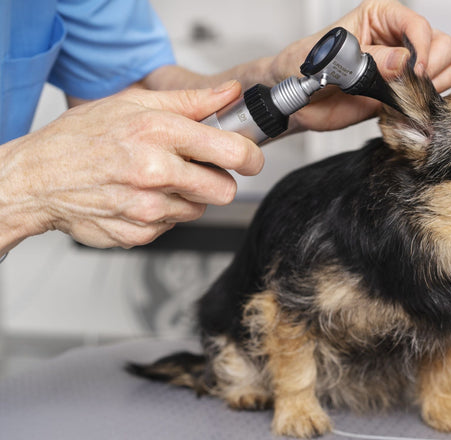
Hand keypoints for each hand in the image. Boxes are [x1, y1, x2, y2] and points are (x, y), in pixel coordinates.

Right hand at [0, 81, 263, 250]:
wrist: (36, 178)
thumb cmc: (82, 138)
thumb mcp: (134, 104)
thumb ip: (190, 101)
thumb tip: (230, 93)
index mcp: (159, 133)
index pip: (233, 152)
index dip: (250, 156)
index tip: (249, 157)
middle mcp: (156, 171)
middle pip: (225, 190)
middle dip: (217, 180)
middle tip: (196, 169)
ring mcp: (147, 207)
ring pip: (199, 209)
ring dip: (187, 196)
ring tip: (156, 180)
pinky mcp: (139, 234)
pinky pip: (172, 226)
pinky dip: (162, 214)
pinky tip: (138, 197)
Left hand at [269, 0, 450, 131]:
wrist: (297, 99)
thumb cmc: (305, 66)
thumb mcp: (332, 59)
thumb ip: (370, 60)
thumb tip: (403, 62)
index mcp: (381, 17)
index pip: (418, 25)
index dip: (422, 48)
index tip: (414, 71)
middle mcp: (399, 38)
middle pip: (444, 44)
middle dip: (433, 67)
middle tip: (410, 87)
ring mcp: (406, 66)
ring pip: (450, 65)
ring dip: (438, 84)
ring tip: (410, 96)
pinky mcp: (407, 91)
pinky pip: (440, 92)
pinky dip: (434, 101)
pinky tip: (410, 106)